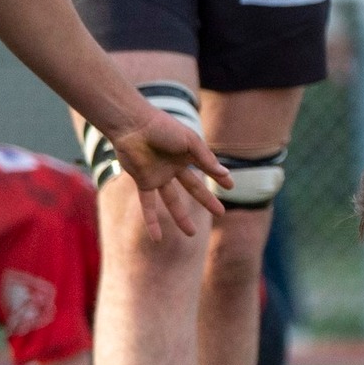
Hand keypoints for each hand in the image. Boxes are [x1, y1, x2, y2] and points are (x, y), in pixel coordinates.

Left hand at [106, 109, 230, 241]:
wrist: (133, 125)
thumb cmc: (162, 127)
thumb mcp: (190, 141)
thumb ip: (206, 159)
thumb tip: (225, 174)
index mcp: (187, 154)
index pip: (207, 168)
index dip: (219, 176)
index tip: (230, 186)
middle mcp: (173, 167)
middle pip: (193, 188)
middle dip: (207, 201)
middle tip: (221, 213)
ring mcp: (159, 176)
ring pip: (172, 201)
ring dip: (181, 218)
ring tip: (192, 234)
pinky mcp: (144, 182)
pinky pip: (149, 205)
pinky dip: (152, 222)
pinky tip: (157, 238)